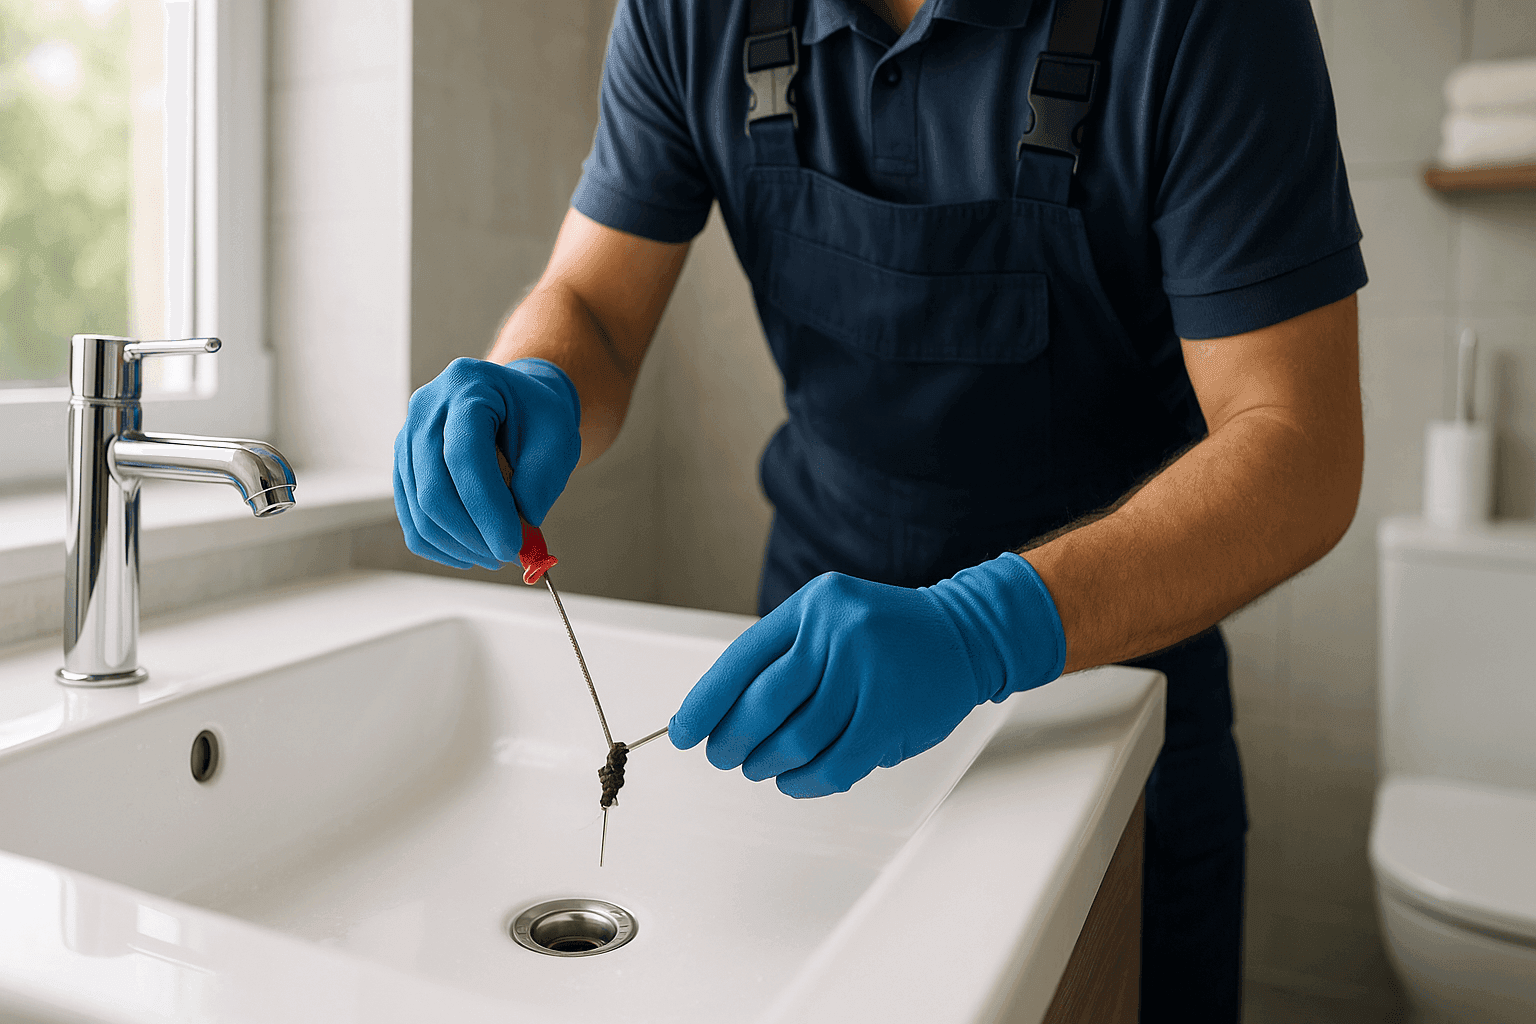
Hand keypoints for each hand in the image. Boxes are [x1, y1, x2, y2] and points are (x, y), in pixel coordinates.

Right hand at [393, 357, 579, 569]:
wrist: (514, 403)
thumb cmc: (537, 417)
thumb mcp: (558, 436)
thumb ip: (543, 478)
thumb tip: (520, 528)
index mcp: (467, 386)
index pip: (464, 456)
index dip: (487, 508)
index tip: (514, 546)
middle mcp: (426, 408)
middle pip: (433, 487)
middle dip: (473, 533)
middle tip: (508, 556)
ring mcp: (406, 438)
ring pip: (419, 509)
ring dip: (460, 544)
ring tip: (497, 554)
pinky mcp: (403, 467)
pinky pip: (411, 518)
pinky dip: (441, 546)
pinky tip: (472, 553)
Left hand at [668, 554, 1065, 796]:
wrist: (966, 634)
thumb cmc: (886, 635)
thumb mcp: (831, 619)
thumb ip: (783, 657)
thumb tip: (717, 713)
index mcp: (813, 606)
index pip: (742, 660)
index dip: (706, 703)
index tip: (684, 733)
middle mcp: (838, 633)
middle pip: (763, 704)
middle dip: (732, 740)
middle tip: (722, 756)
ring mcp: (868, 675)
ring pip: (797, 739)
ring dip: (767, 763)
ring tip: (758, 768)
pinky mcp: (892, 717)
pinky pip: (834, 765)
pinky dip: (805, 782)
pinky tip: (793, 781)